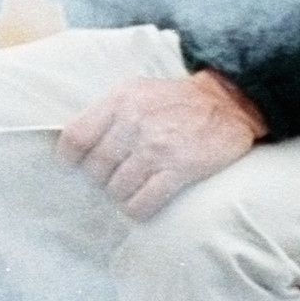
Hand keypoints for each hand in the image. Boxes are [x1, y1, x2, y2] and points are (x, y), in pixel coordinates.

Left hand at [58, 68, 266, 218]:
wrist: (228, 102)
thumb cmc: (175, 101)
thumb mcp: (135, 91)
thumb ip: (106, 113)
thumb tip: (73, 146)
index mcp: (119, 101)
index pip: (75, 138)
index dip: (70, 160)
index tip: (76, 168)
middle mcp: (134, 122)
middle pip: (95, 169)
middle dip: (100, 181)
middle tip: (111, 180)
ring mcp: (157, 147)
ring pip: (117, 189)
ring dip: (119, 196)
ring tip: (129, 191)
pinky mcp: (179, 169)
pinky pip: (143, 202)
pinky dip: (137, 209)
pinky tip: (141, 204)